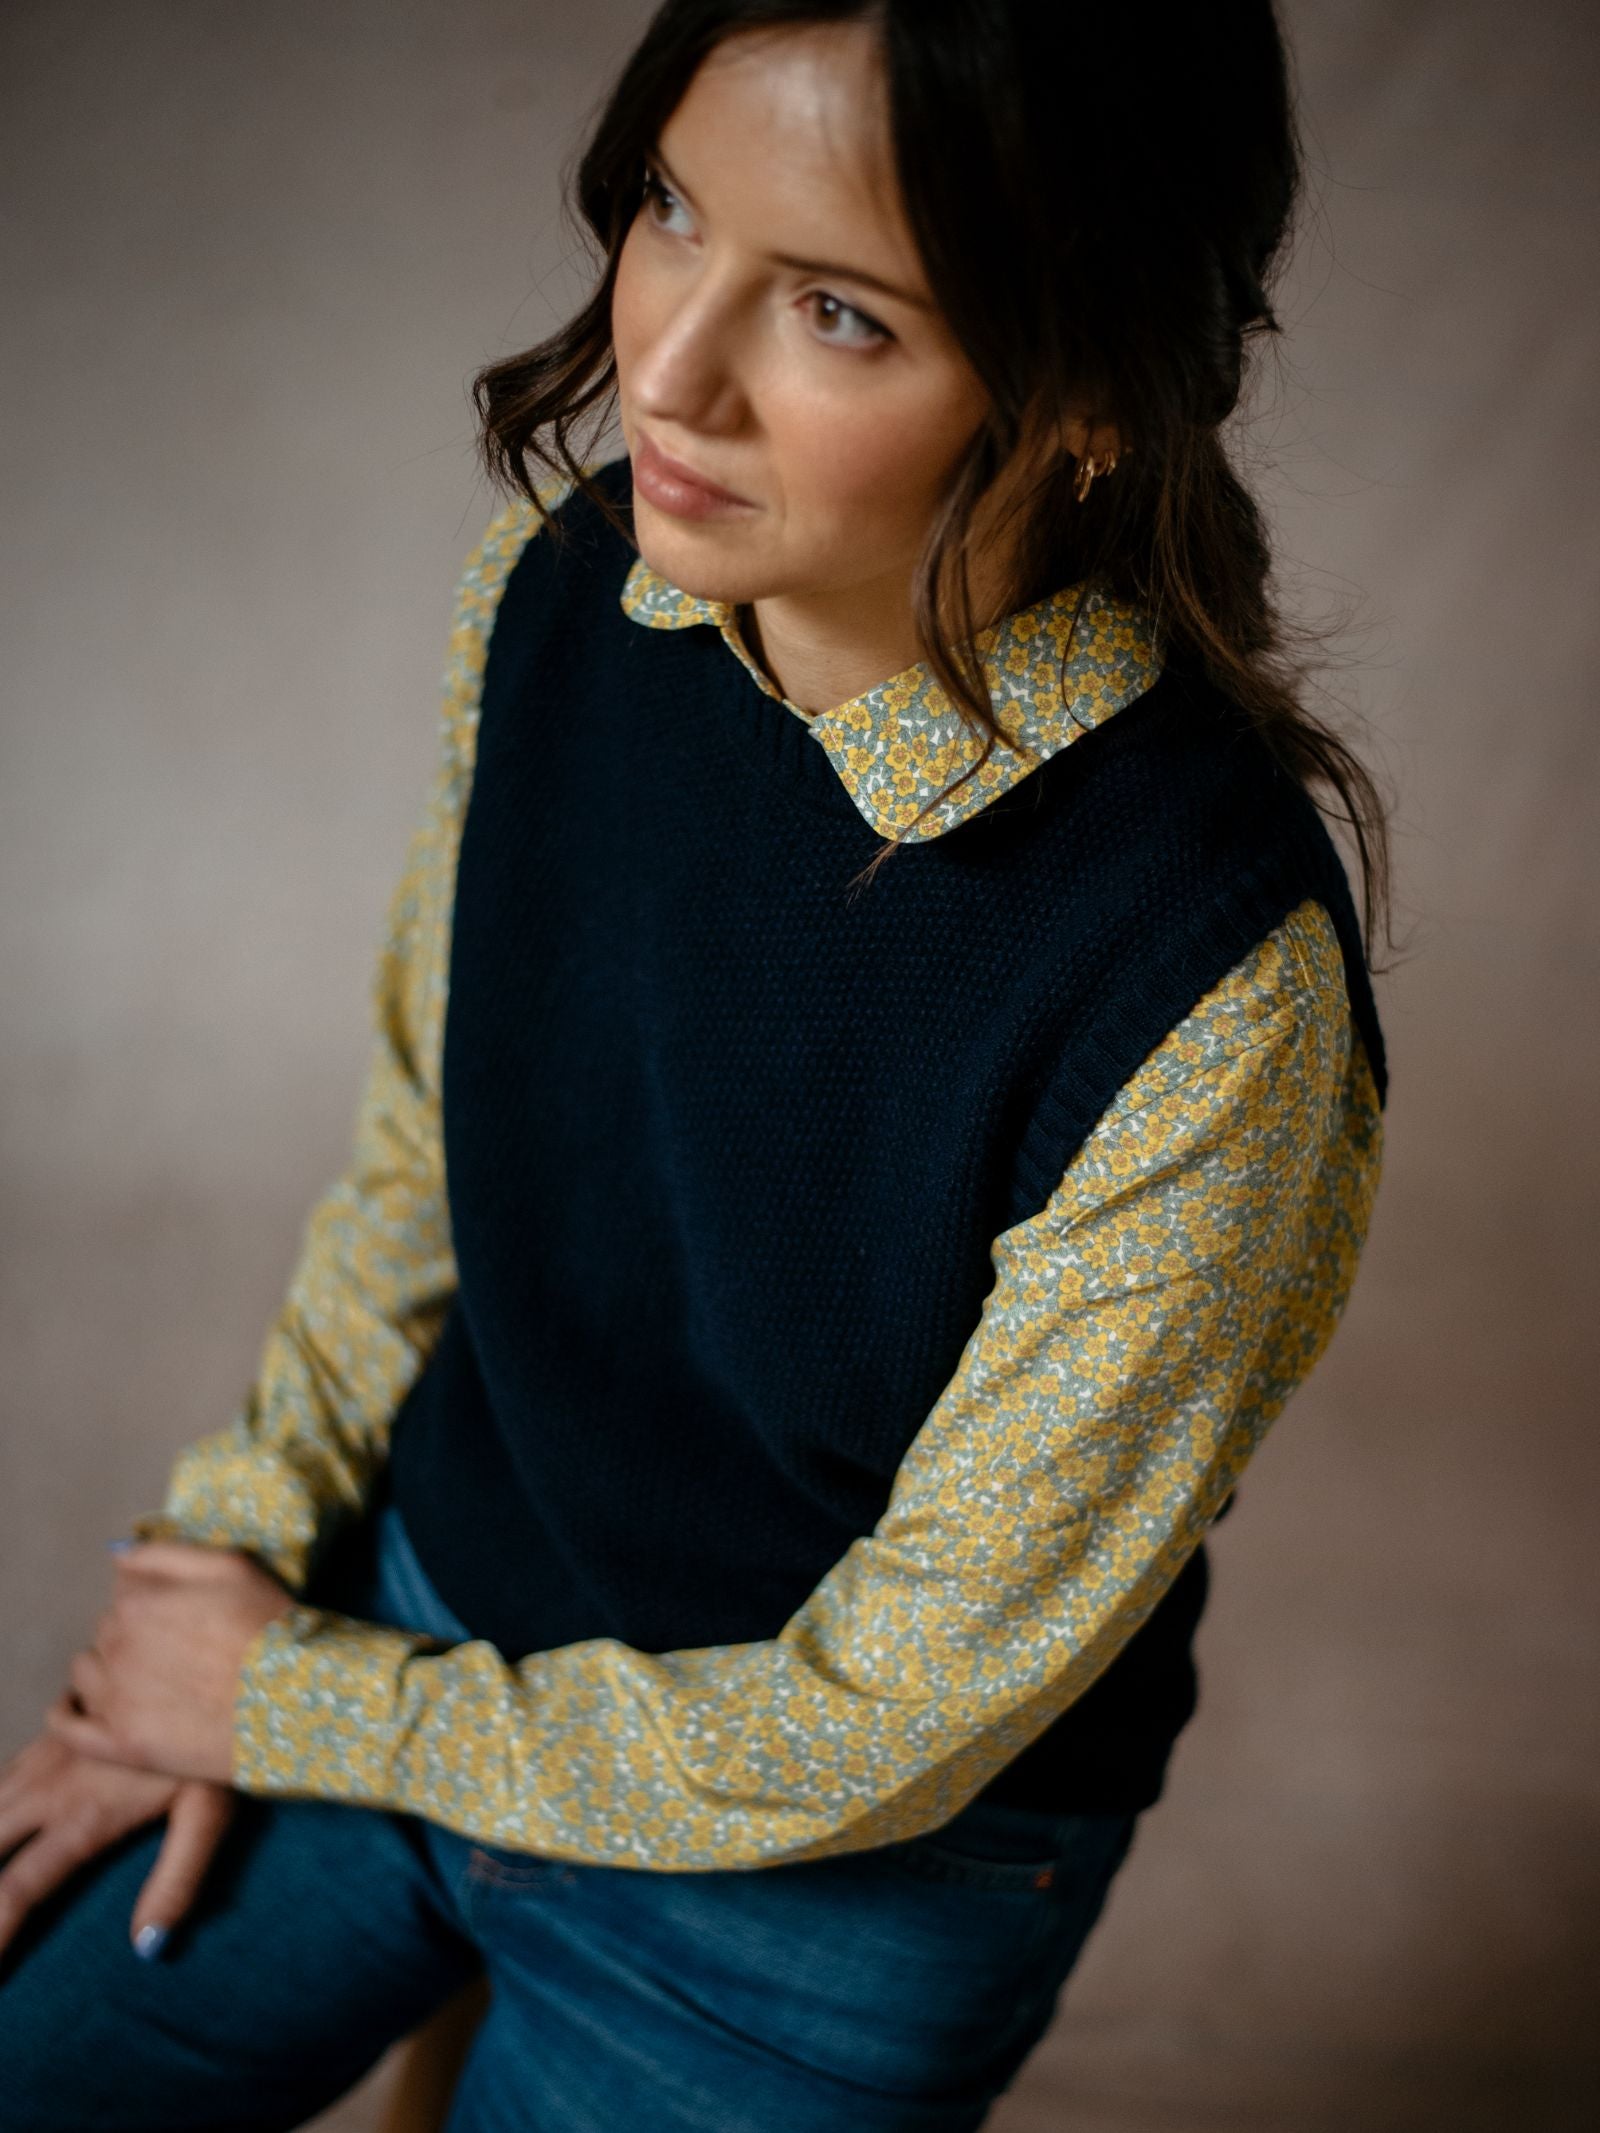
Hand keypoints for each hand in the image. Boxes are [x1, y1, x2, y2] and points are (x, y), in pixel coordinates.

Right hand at [0, 1727, 235, 1961]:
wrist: (212, 1663)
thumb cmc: (215, 1743)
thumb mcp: (209, 1812)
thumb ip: (178, 1880)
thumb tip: (147, 1947)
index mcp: (82, 1817)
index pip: (16, 1889)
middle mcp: (51, 1788)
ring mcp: (47, 1755)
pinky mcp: (54, 1732)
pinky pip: (0, 1776)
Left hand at [45, 1542, 295, 1785]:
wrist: (297, 1700)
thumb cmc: (269, 1627)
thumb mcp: (231, 1566)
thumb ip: (167, 1554)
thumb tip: (118, 1556)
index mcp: (136, 1602)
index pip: (125, 1594)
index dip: (155, 1604)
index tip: (185, 1620)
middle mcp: (115, 1646)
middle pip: (107, 1632)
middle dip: (134, 1637)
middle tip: (179, 1653)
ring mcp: (113, 1698)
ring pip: (86, 1673)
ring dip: (107, 1671)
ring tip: (149, 1682)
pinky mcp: (118, 1744)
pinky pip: (67, 1725)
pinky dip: (67, 1713)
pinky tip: (79, 1709)